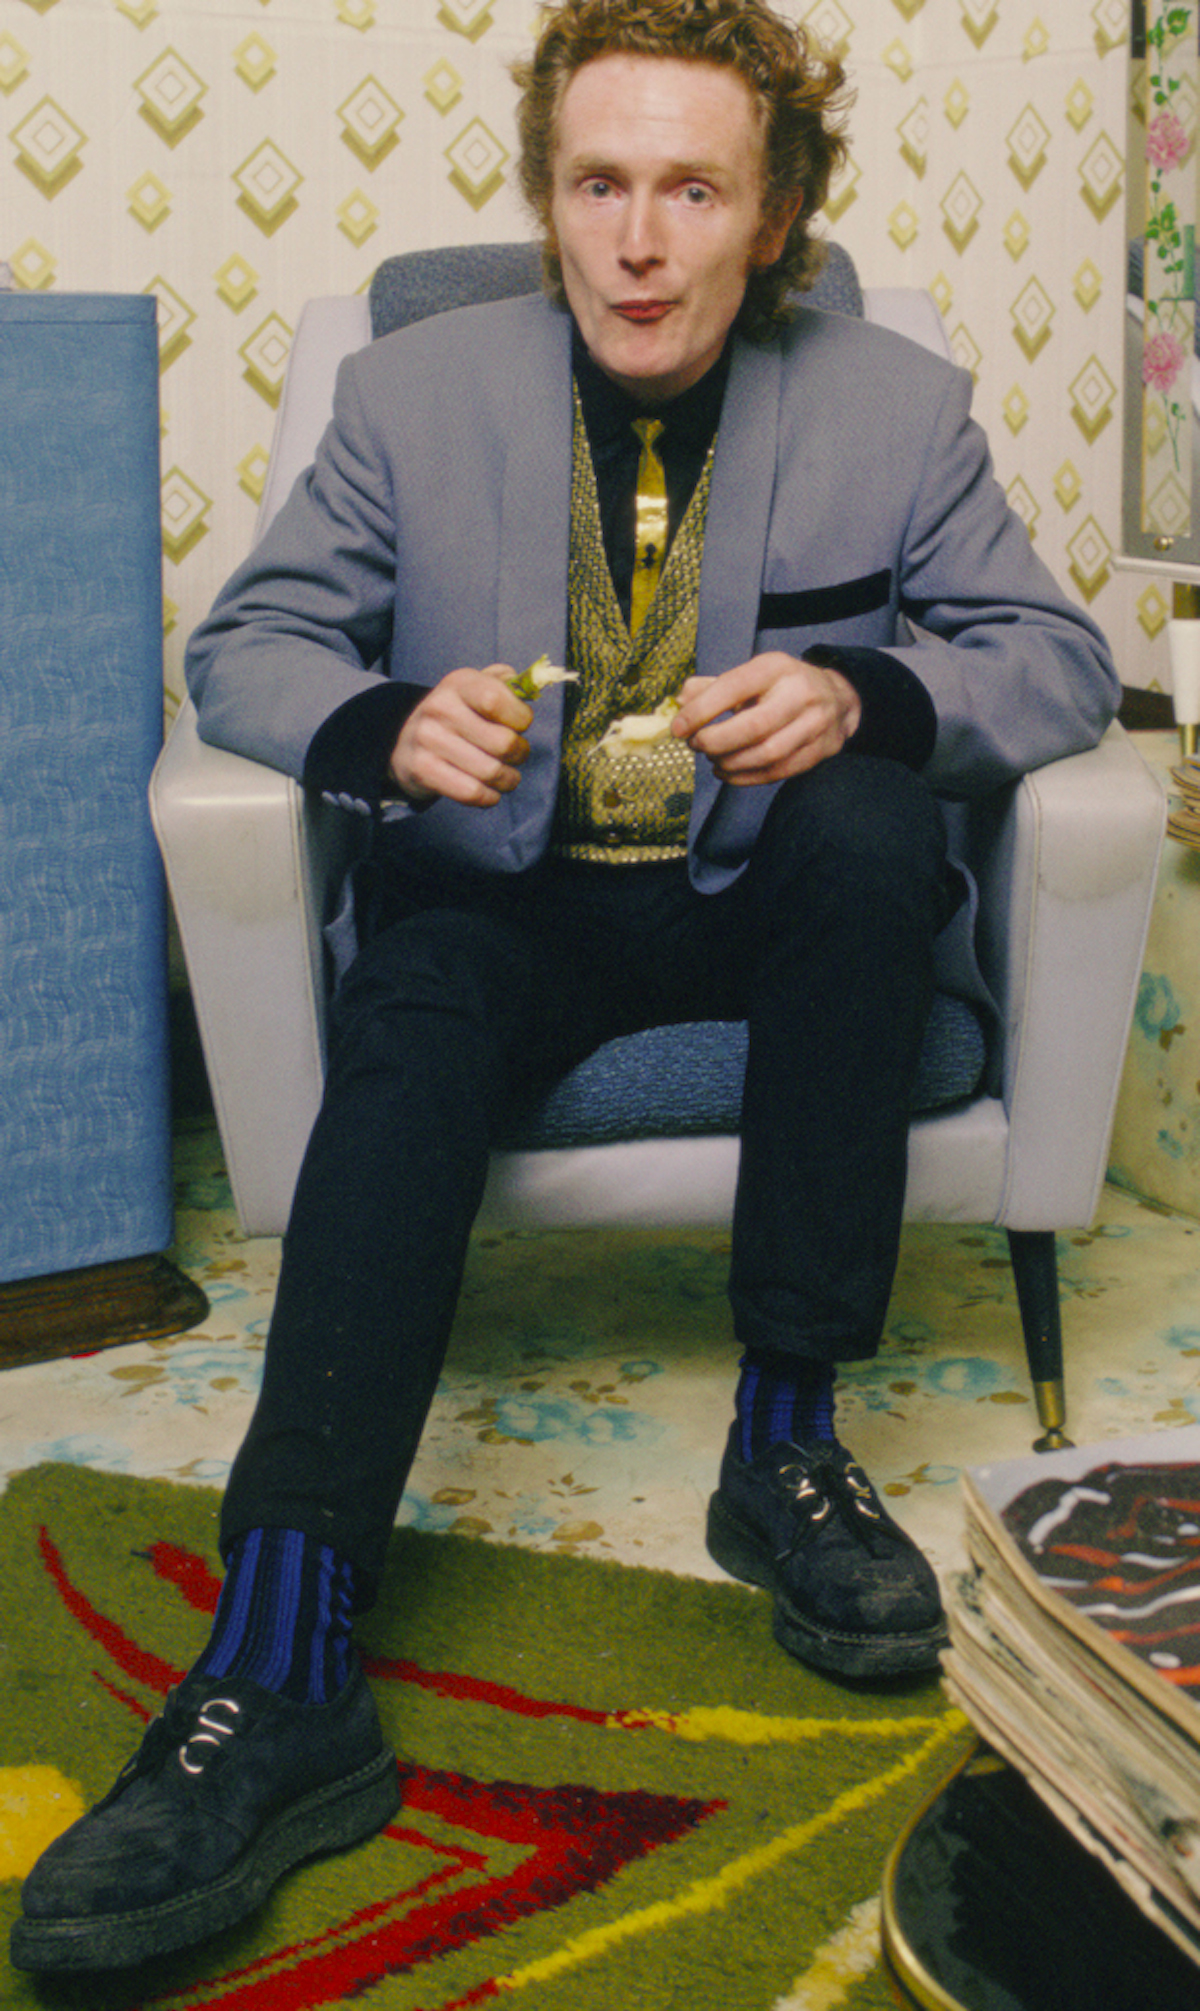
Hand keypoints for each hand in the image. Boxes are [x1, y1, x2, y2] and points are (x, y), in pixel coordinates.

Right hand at [389, 666, 532, 806]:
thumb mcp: (474, 689)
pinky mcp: (423, 770)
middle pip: (502, 742)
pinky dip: (489, 797)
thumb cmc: (454, 717)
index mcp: (458, 683)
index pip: (496, 699)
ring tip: (508, 777)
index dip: (520, 717)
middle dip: (520, 753)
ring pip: (491, 771)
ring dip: (509, 779)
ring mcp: (429, 740)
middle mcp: (440, 708)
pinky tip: (491, 792)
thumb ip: (504, 683)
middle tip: (517, 755)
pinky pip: (471, 792)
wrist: (405, 741)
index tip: (521, 725)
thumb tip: (530, 688)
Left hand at [671, 652, 860, 785]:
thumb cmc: (781, 687)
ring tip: (713, 760)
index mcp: (776, 668)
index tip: (678, 728)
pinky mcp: (820, 751)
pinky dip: (745, 778)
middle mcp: (800, 693)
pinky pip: (777, 772)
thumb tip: (680, 702)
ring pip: (765, 755)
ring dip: (730, 763)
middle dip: (715, 742)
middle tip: (696, 745)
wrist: (838, 698)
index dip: (701, 711)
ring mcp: (815, 724)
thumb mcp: (750, 676)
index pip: (733, 687)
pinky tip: (728, 772)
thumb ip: (712, 687)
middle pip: (752, 727)